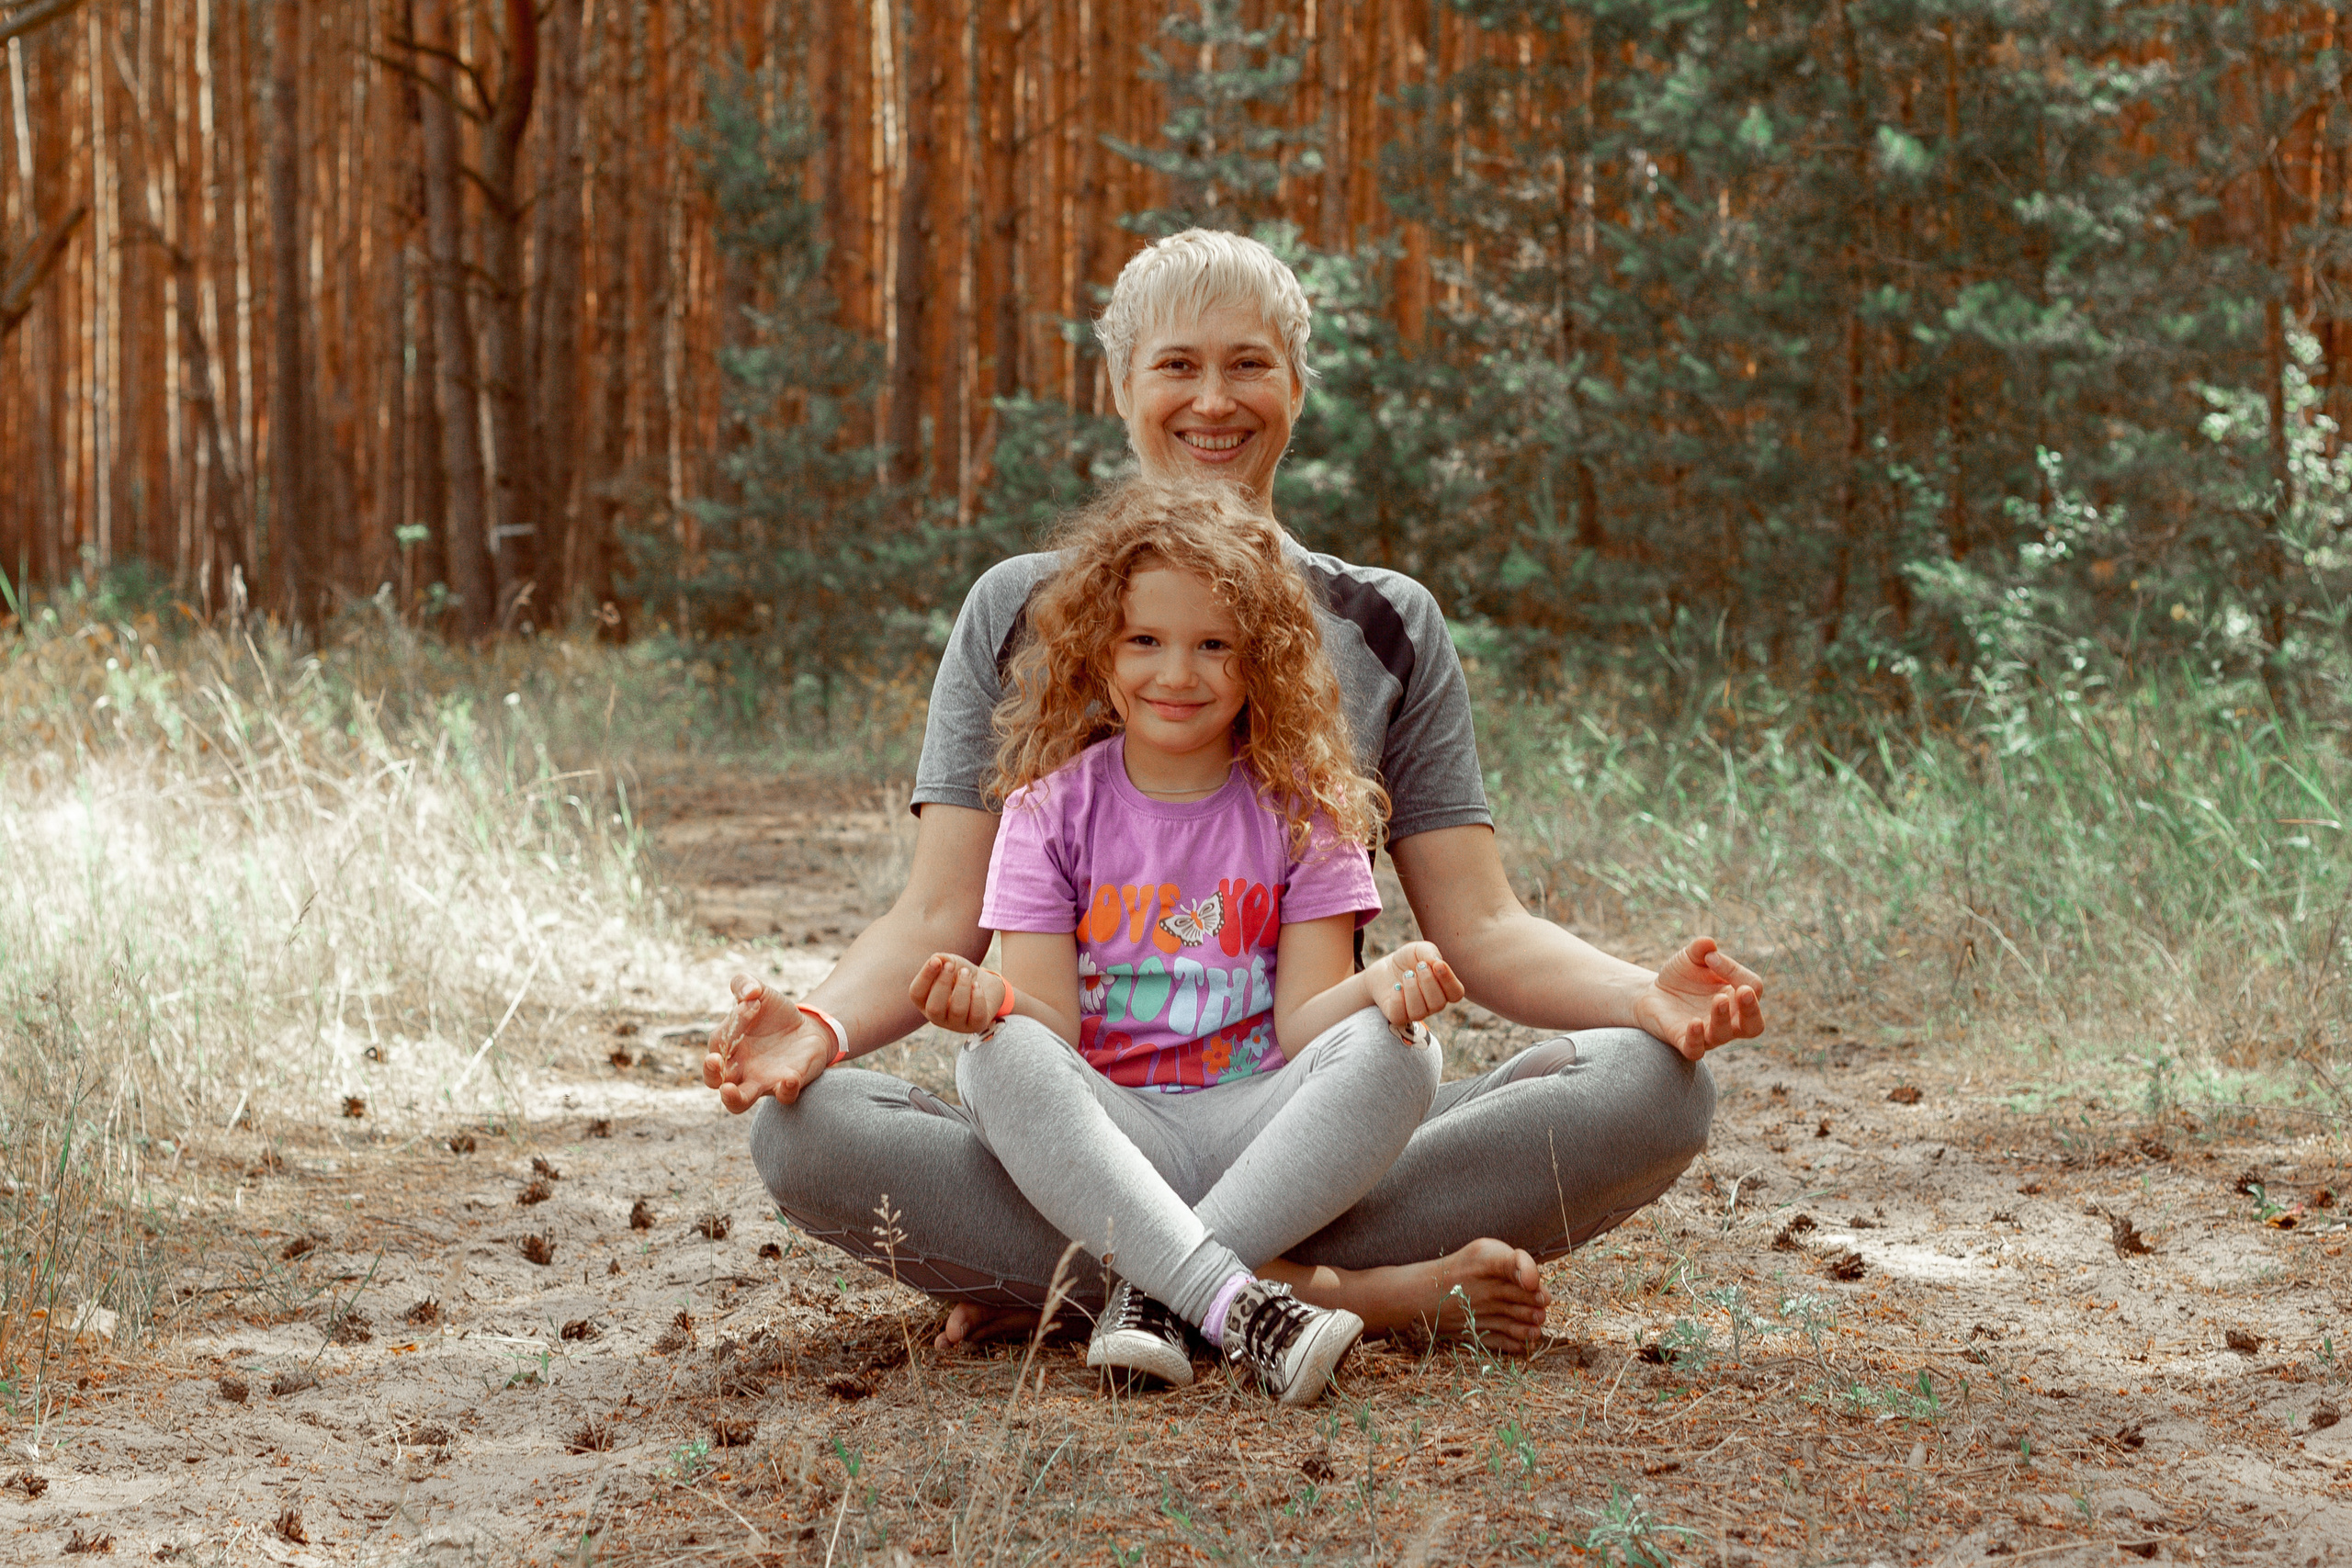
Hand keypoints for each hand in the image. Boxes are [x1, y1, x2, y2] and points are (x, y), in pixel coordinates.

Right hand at [703, 973, 835, 1113]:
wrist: (807, 1027)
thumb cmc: (774, 1014)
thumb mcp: (759, 992)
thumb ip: (744, 984)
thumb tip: (748, 992)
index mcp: (727, 1047)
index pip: (719, 1043)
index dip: (731, 1025)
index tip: (752, 1003)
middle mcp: (739, 1069)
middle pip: (714, 1082)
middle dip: (711, 1074)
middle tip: (715, 1061)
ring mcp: (762, 1081)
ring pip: (738, 1103)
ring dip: (732, 1098)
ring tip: (729, 1091)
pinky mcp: (787, 1085)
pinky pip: (783, 1097)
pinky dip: (785, 1090)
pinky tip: (789, 1077)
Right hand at [909, 952, 1006, 1033]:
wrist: (985, 985)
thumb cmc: (960, 975)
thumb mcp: (950, 962)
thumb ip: (941, 959)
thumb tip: (936, 959)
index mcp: (924, 1002)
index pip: (916, 994)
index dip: (925, 977)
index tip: (936, 961)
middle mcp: (936, 1017)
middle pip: (934, 1008)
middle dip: (942, 983)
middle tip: (951, 965)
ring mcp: (956, 1024)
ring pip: (957, 1011)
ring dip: (962, 987)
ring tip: (966, 973)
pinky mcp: (975, 1026)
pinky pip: (976, 1015)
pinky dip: (977, 997)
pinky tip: (977, 985)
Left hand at [1369, 940, 1463, 1033]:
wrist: (1384, 968)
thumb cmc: (1407, 959)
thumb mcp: (1419, 950)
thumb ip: (1430, 952)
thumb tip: (1438, 963)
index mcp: (1444, 990)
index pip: (1456, 993)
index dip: (1449, 981)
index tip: (1438, 964)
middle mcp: (1432, 1005)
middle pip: (1438, 1004)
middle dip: (1428, 982)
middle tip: (1419, 966)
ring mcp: (1415, 1012)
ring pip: (1419, 1013)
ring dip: (1413, 990)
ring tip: (1407, 974)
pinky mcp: (1397, 1016)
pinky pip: (1400, 1016)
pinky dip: (1398, 999)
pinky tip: (1396, 986)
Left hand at [1634, 937, 1764, 1061]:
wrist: (1653, 994)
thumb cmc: (1682, 977)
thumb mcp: (1690, 957)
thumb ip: (1700, 949)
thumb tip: (1709, 945)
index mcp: (1737, 997)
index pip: (1752, 987)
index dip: (1735, 971)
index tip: (1710, 957)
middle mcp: (1729, 1020)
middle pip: (1754, 1025)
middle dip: (1752, 1010)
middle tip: (1745, 992)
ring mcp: (1708, 1033)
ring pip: (1724, 1035)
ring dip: (1722, 1018)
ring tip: (1718, 1000)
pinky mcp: (1685, 1042)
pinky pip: (1696, 1050)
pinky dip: (1696, 1038)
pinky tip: (1694, 1023)